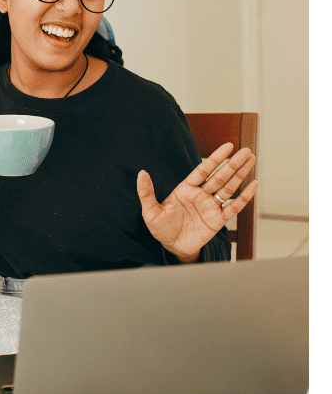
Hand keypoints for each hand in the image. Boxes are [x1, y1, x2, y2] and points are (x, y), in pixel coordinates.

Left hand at [137, 143, 257, 261]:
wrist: (171, 247)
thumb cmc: (161, 228)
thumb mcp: (150, 211)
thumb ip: (147, 192)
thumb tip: (141, 173)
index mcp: (185, 189)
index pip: (203, 170)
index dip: (215, 158)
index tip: (228, 146)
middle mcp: (200, 195)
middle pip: (219, 176)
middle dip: (233, 164)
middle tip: (247, 151)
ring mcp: (210, 207)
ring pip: (228, 188)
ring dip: (240, 175)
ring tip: (251, 160)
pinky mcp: (217, 220)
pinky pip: (233, 208)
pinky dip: (243, 197)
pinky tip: (253, 185)